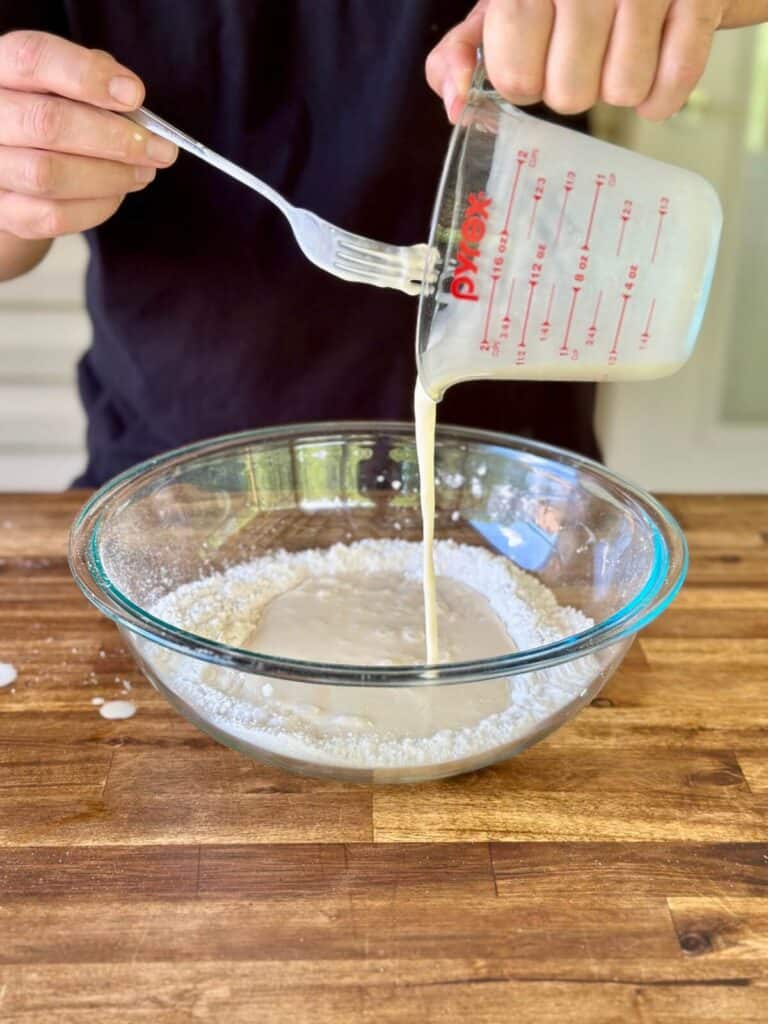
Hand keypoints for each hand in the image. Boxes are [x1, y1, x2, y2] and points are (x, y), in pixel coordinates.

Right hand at [0, 30, 176, 239]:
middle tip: (160, 150)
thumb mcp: (59, 85)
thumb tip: (132, 101)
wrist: (8, 167)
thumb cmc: (44, 115)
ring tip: (144, 172)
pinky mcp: (2, 213)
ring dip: (111, 176)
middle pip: (47, 123)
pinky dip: (97, 206)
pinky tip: (118, 193)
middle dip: (115, 139)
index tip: (136, 95)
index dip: (88, 76)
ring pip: (50, 175)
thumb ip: (91, 82)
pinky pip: (53, 216)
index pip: (33, 59)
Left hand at [427, 1, 763, 122]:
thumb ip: (465, 52)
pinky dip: (661, 94)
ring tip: (618, 51)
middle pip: (568, 95)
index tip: (536, 59)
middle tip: (582, 55)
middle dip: (572, 88)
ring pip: (621, 92)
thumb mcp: (506, 3)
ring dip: (618, 87)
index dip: (525, 82)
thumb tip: (458, 105)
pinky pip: (673, 84)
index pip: (515, 78)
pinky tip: (652, 62)